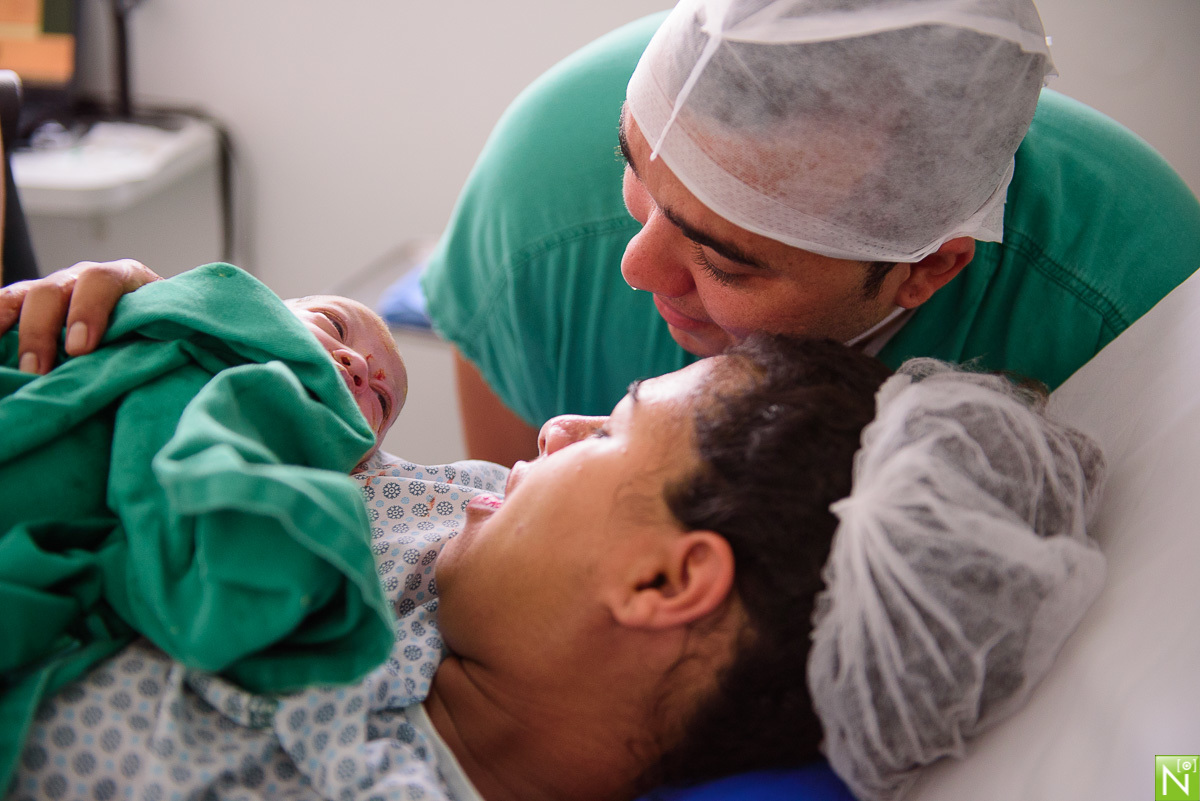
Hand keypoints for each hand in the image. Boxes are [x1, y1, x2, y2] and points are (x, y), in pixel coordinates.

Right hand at [0, 259, 162, 373]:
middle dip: (43, 330)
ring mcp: (55, 290)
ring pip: (24, 297)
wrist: (158, 327)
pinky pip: (7, 307)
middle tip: (41, 369)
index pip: (102, 281)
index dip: (88, 311)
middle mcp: (85, 278)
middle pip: (54, 290)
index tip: (82, 348)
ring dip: (15, 331)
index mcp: (127, 278)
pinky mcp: (31, 307)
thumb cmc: (170, 332)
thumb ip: (176, 338)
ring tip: (16, 368)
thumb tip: (189, 365)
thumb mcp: (178, 330)